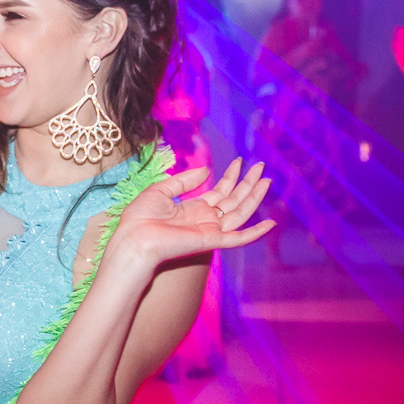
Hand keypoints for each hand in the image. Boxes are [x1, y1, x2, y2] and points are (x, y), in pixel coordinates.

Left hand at [112, 158, 273, 267]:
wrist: (133, 238)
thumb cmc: (140, 218)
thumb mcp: (161, 190)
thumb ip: (184, 181)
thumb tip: (206, 170)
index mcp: (193, 209)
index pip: (219, 192)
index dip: (231, 177)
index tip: (240, 162)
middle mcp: (204, 220)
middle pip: (233, 200)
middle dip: (248, 184)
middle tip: (261, 166)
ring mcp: (209, 231)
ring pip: (239, 214)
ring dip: (254, 198)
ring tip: (266, 180)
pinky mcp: (211, 241)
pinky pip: (238, 238)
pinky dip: (255, 233)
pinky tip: (270, 223)